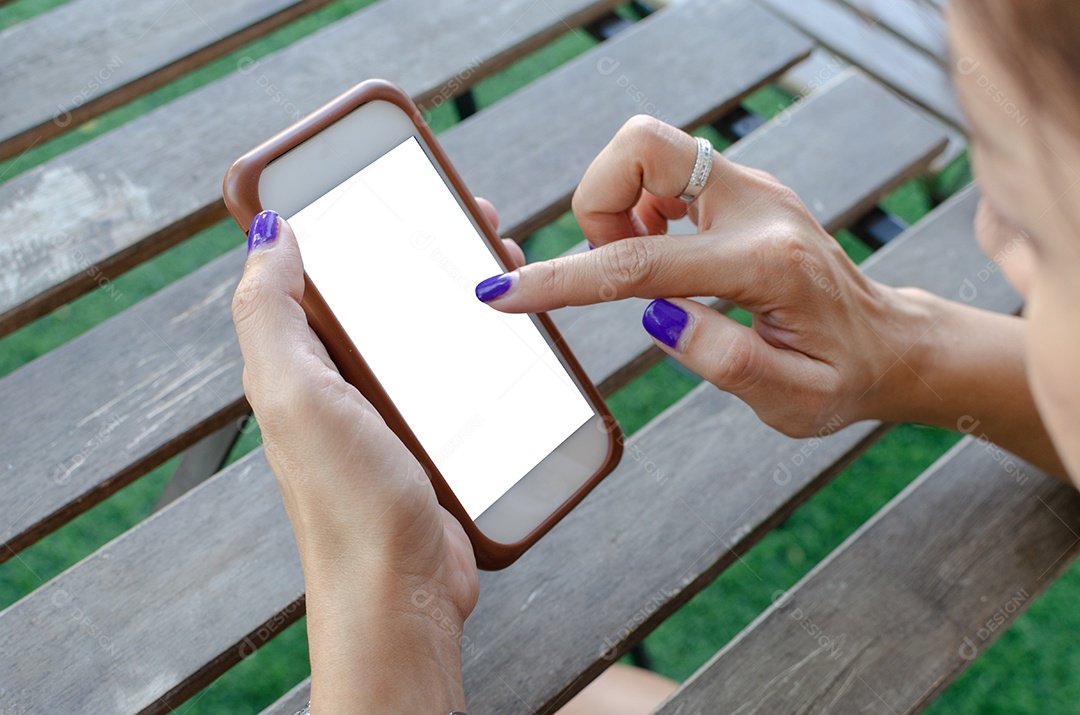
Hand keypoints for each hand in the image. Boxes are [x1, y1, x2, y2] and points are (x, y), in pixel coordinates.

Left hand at [231, 199, 517, 712]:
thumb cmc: (348, 500)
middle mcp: (345, 381)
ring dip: (465, 288)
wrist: (403, 593)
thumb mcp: (295, 396)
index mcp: (304, 362)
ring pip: (433, 326)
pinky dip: (491, 343)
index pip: (322, 270)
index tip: (396, 182)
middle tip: (472, 218)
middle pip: (388, 291)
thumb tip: (269, 233)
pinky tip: (521, 331)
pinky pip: (465, 373)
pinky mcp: (440, 436)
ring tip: (506, 262)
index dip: (353, 219)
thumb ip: (271, 313)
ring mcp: (395, 409)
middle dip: (427, 245)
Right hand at [476, 116, 917, 437]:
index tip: (503, 291)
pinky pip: (666, 168)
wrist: (889, 341)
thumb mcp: (792, 401)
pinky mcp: (742, 188)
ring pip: (648, 148)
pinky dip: (640, 207)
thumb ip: (723, 360)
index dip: (562, 279)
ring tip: (645, 268)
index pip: (640, 262)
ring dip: (617, 205)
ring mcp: (751, 188)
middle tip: (612, 262)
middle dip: (597, 200)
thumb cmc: (842, 376)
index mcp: (766, 263)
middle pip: (643, 145)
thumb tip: (656, 315)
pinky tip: (666, 255)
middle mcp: (758, 205)